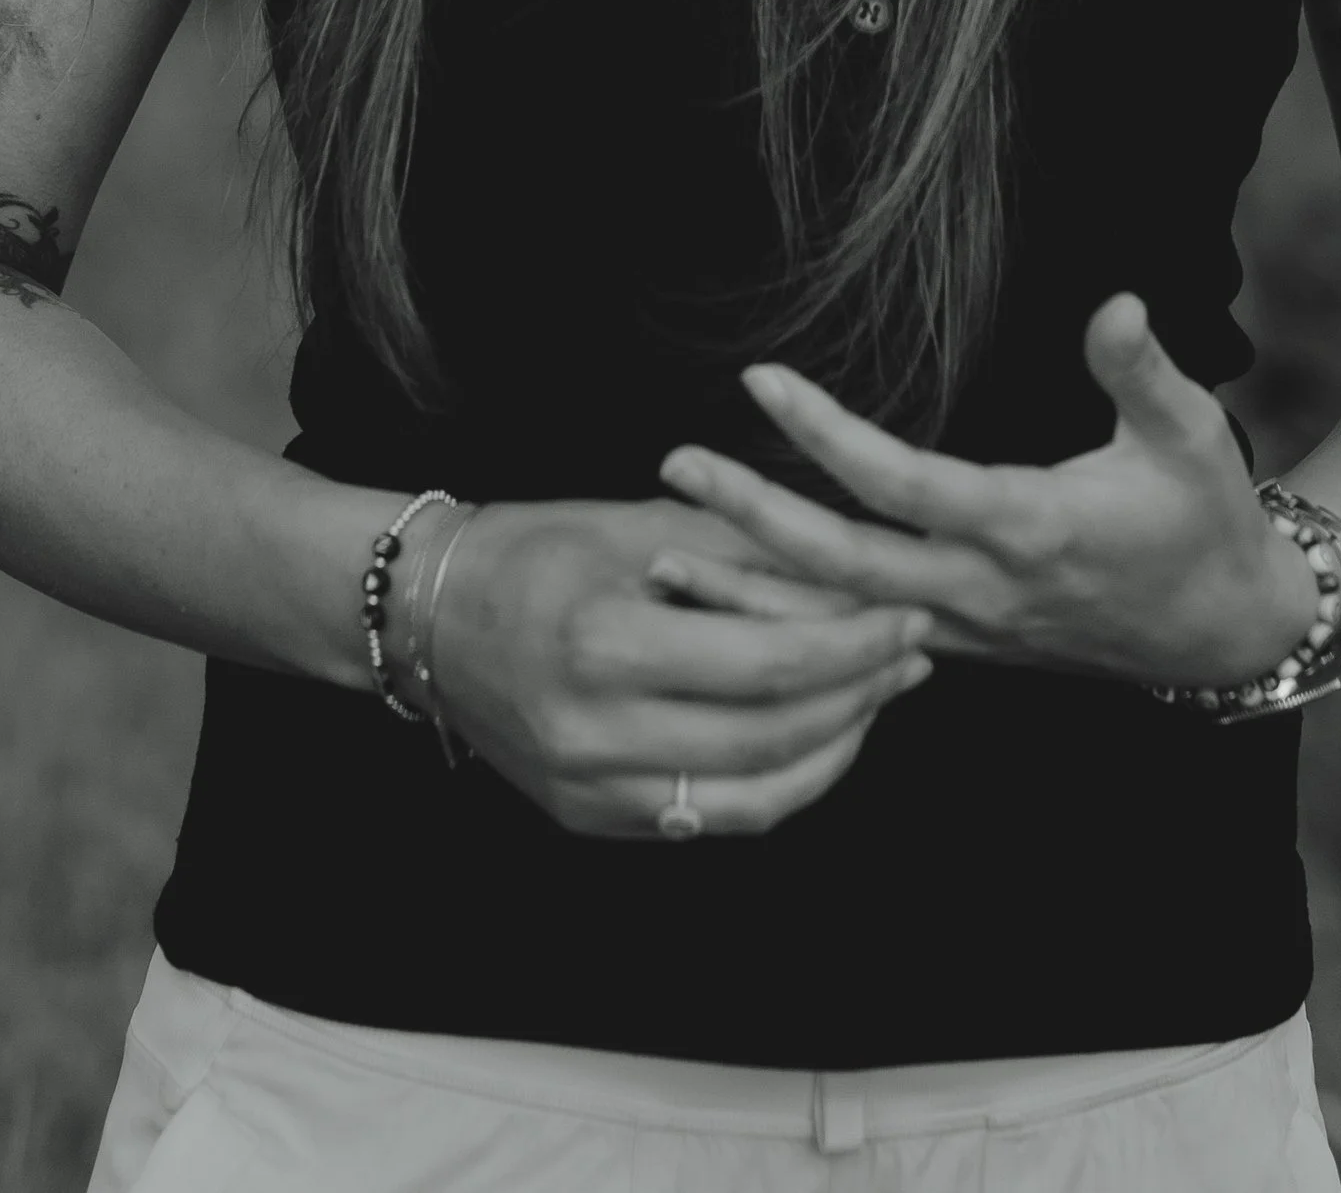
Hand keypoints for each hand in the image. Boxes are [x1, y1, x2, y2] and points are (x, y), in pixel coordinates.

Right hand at [425, 493, 937, 838]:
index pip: (766, 665)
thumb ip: (747, 552)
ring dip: (830, 754)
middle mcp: (595, 732)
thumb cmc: (535, 548)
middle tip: (911, 656)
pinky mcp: (590, 819)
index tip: (907, 616)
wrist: (428, 614)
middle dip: (859, 698)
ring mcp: (590, 790)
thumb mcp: (641, 521)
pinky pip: (707, 819)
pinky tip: (811, 740)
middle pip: (770, 741)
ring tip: (876, 700)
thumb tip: (851, 572)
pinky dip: (773, 784)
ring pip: (750, 801)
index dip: (852, 646)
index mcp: (605, 642)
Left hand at [651, 295, 1319, 690]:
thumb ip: (1142, 371)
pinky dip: (792, 624)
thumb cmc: (1204, 520)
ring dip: (750, 588)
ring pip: (839, 619)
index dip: (829, 436)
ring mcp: (966, 627)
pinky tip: (731, 600)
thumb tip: (1116, 302)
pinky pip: (859, 642)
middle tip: (674, 466)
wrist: (1226, 635)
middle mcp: (983, 588)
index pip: (905, 484)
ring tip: (659, 551)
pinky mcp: (960, 645)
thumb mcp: (1191, 437)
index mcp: (1029, 527)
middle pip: (844, 563)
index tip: (762, 381)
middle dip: (753, 517)